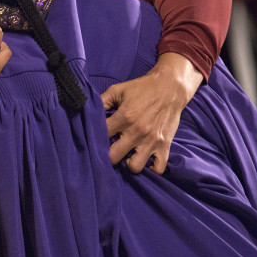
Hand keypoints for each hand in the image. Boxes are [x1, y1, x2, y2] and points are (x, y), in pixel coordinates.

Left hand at [101, 52, 201, 173]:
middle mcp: (137, 132)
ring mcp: (151, 141)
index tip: (95, 140)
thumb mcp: (117, 90)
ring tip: (127, 155)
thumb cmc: (141, 89)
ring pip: (134, 167)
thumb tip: (86, 112)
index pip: (101, 137)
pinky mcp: (165, 146)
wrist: (170, 88)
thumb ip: (101, 102)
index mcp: (124, 117)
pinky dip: (151, 168)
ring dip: (129, 164)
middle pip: (114, 157)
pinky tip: (144, 160)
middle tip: (110, 150)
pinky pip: (157, 169)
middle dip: (108, 156)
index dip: (94, 140)